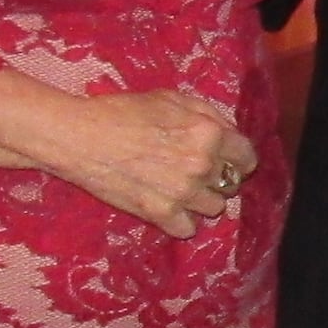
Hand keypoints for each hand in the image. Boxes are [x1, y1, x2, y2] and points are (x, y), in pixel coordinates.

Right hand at [0, 73, 255, 237]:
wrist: (81, 137)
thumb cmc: (123, 111)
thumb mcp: (171, 98)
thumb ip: (207, 114)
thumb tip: (227, 133)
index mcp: (208, 133)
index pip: (246, 156)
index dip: (239, 158)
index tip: (230, 161)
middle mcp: (202, 165)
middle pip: (230, 184)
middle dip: (217, 177)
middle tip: (196, 172)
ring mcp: (183, 193)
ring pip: (214, 208)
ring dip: (202, 200)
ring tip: (182, 190)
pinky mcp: (160, 214)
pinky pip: (188, 229)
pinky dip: (181, 220)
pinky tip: (169, 207)